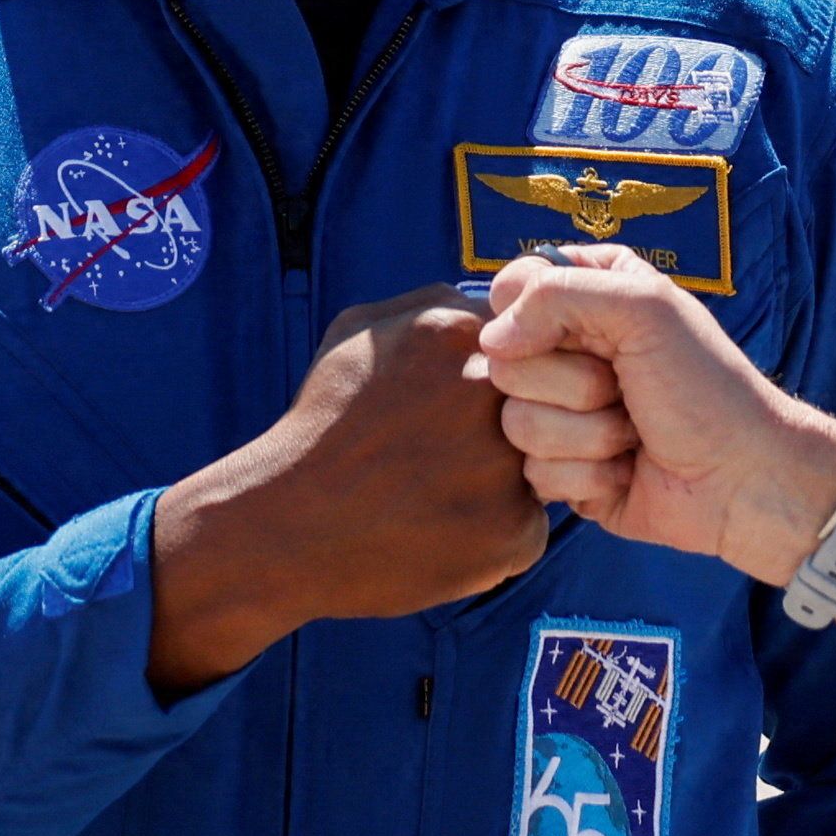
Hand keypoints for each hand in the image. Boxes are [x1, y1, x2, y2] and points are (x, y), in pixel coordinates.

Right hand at [142, 288, 560, 694]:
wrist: (287, 525)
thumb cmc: (321, 424)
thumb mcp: (357, 332)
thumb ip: (432, 304)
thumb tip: (493, 305)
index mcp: (459, 336)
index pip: (531, 337)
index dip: (511, 368)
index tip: (471, 396)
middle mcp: (493, 394)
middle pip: (548, 395)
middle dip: (516, 417)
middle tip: (458, 445)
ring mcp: (510, 465)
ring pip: (546, 459)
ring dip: (508, 473)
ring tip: (443, 487)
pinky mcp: (516, 532)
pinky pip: (529, 522)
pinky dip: (494, 527)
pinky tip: (442, 527)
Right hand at [468, 249, 835, 580]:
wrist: (742, 477)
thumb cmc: (706, 386)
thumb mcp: (645, 308)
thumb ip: (556, 294)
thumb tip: (492, 342)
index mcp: (589, 296)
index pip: (511, 288)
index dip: (532, 314)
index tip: (586, 332)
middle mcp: (567, 351)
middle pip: (504, 363)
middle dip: (572, 385)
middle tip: (624, 389)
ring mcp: (560, 415)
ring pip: (515, 422)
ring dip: (586, 435)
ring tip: (633, 435)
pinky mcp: (562, 471)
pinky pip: (534, 473)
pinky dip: (587, 475)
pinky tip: (626, 471)